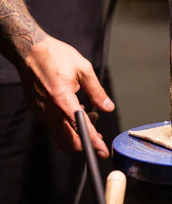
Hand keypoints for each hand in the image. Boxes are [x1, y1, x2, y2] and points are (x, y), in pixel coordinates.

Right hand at [18, 36, 114, 158]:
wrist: (30, 51)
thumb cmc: (56, 56)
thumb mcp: (84, 69)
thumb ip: (97, 91)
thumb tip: (108, 107)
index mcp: (62, 100)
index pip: (81, 129)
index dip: (94, 143)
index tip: (102, 152)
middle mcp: (50, 111)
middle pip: (69, 141)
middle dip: (86, 143)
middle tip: (100, 136)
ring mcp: (42, 113)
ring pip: (61, 136)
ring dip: (78, 134)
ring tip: (91, 117)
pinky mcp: (39, 111)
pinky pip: (55, 126)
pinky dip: (68, 126)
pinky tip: (78, 112)